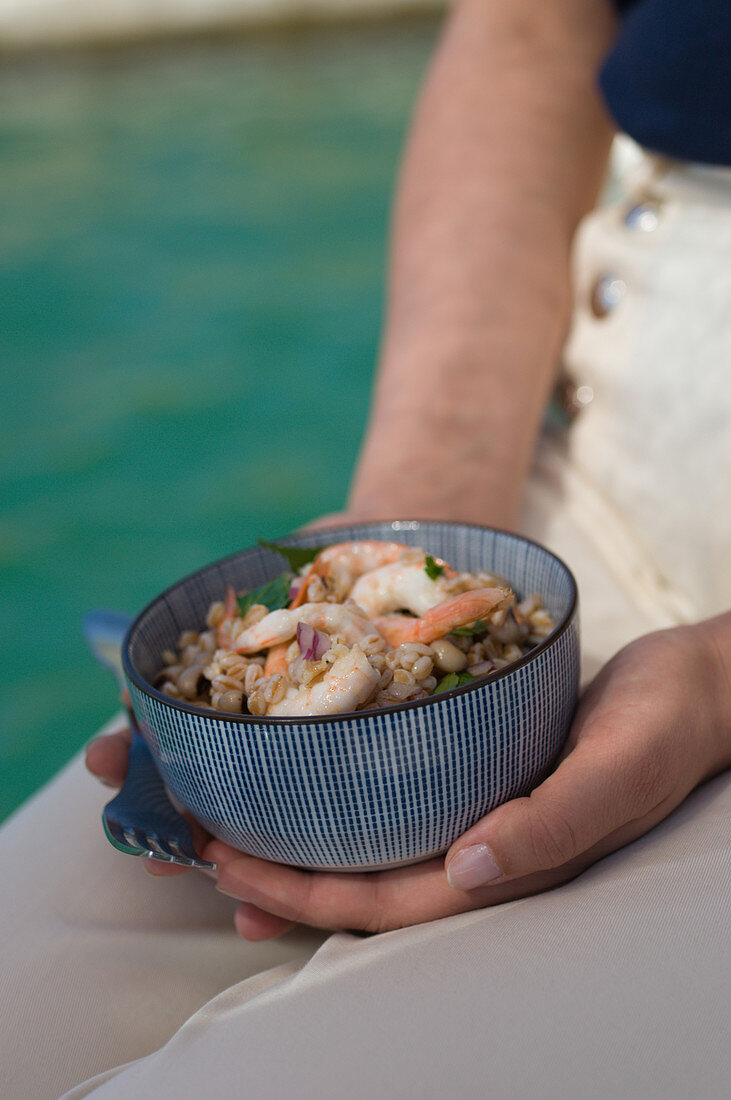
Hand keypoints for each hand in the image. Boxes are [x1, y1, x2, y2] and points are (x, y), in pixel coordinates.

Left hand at [202, 618, 730, 937]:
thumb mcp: (617, 768)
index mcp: (507, 865)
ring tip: (228, 830)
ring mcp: (475, 812)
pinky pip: (396, 796)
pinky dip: (342, 794)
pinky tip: (306, 775)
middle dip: (278, 874)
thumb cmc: (661, 726)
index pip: (386, 902)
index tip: (230, 864)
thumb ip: (551, 823)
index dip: (304, 893)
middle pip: (362, 883)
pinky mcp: (474, 770)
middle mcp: (480, 850)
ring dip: (300, 841)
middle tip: (200, 848)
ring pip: (371, 844)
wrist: (692, 687)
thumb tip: (470, 869)